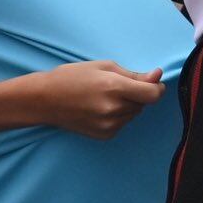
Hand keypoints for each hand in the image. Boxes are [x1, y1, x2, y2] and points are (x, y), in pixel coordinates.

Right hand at [26, 61, 164, 140]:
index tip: (152, 81)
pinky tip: (101, 108)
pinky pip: (123, 123)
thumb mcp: (105, 67)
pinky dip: (119, 116)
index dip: (157, 87)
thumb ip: (134, 74)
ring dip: (129, 105)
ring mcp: (108, 125)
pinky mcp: (104, 135)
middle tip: (117, 86)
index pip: (153, 94)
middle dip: (139, 94)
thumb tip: (157, 76)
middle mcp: (113, 109)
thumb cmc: (74, 77)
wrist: (45, 100)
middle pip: (144, 103)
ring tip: (106, 97)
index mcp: (114, 88)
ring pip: (134, 113)